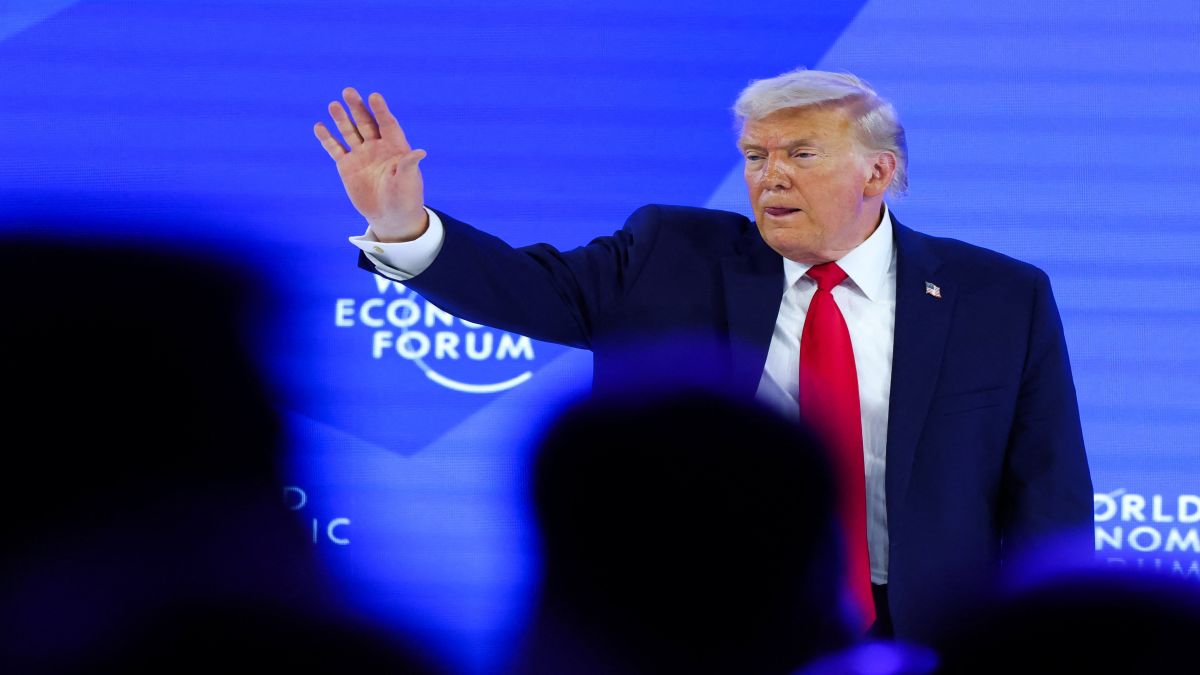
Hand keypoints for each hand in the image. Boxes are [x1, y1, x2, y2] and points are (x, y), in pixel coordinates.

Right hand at [314, 88, 428, 241]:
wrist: (391, 215)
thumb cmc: (405, 197)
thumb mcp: (408, 181)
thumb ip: (409, 165)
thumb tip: (421, 152)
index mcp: (395, 146)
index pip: (387, 123)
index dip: (380, 110)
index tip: (374, 96)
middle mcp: (377, 146)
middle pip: (366, 122)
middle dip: (357, 107)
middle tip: (348, 91)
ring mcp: (361, 155)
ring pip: (349, 132)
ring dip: (341, 119)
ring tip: (334, 105)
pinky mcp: (347, 166)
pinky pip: (335, 148)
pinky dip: (327, 138)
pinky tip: (319, 126)